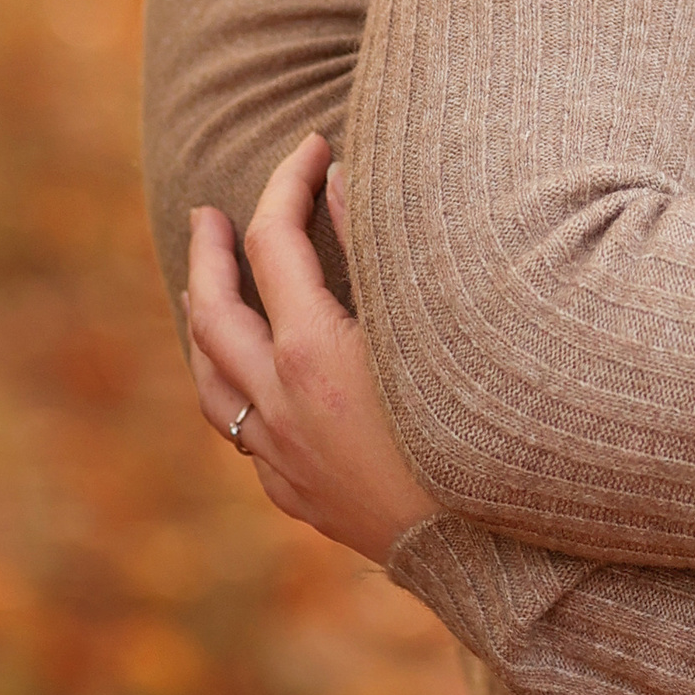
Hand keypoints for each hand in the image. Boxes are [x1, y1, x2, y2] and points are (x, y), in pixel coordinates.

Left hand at [185, 133, 436, 564]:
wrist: (491, 548)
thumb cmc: (479, 416)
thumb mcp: (427, 320)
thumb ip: (376, 242)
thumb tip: (338, 175)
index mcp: (311, 352)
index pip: (272, 242)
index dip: (287, 182)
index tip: (311, 146)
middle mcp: (281, 405)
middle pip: (211, 312)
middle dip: (209, 252)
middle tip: (210, 213)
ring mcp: (283, 457)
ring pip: (210, 384)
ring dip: (203, 326)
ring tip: (204, 291)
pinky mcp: (299, 496)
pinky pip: (244, 433)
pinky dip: (237, 389)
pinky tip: (256, 380)